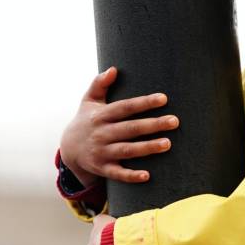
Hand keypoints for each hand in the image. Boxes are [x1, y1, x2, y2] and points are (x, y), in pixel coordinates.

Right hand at [60, 67, 179, 185]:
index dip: (143, 103)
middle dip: (153, 125)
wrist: (69, 149)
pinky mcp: (103, 168)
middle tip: (174, 121)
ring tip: (167, 144)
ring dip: (147, 148)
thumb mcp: (88, 101)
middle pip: (130, 128)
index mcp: (101, 115)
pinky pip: (118, 174)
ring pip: (127, 150)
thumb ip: (99, 84)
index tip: (163, 98)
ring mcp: (102, 152)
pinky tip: (147, 176)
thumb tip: (113, 68)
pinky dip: (131, 176)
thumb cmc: (86, 120)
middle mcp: (102, 133)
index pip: (125, 107)